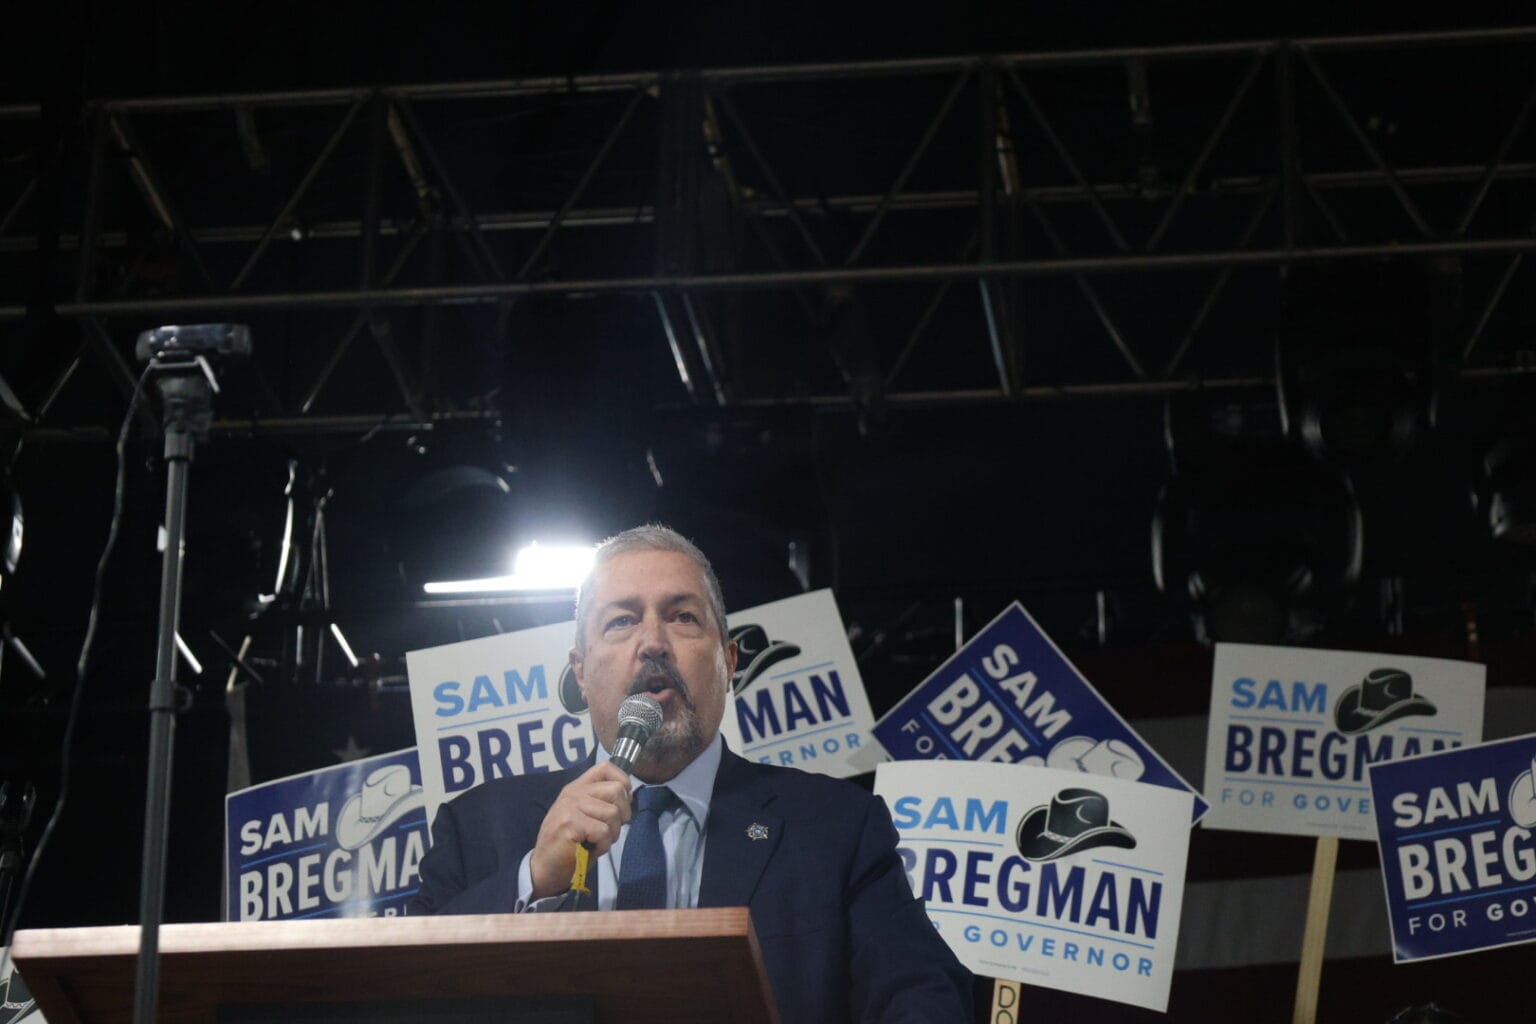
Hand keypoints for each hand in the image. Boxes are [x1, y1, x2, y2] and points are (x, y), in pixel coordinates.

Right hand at [529, 762, 632, 899]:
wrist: (544, 868)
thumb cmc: (569, 844)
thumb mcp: (583, 815)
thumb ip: (600, 801)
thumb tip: (628, 797)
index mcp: (577, 788)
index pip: (606, 767)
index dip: (623, 782)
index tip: (623, 802)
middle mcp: (573, 793)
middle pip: (616, 790)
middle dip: (622, 814)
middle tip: (610, 830)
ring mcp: (570, 807)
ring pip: (613, 813)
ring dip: (612, 834)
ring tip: (597, 842)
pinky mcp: (570, 824)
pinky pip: (604, 832)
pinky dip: (603, 846)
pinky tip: (591, 850)